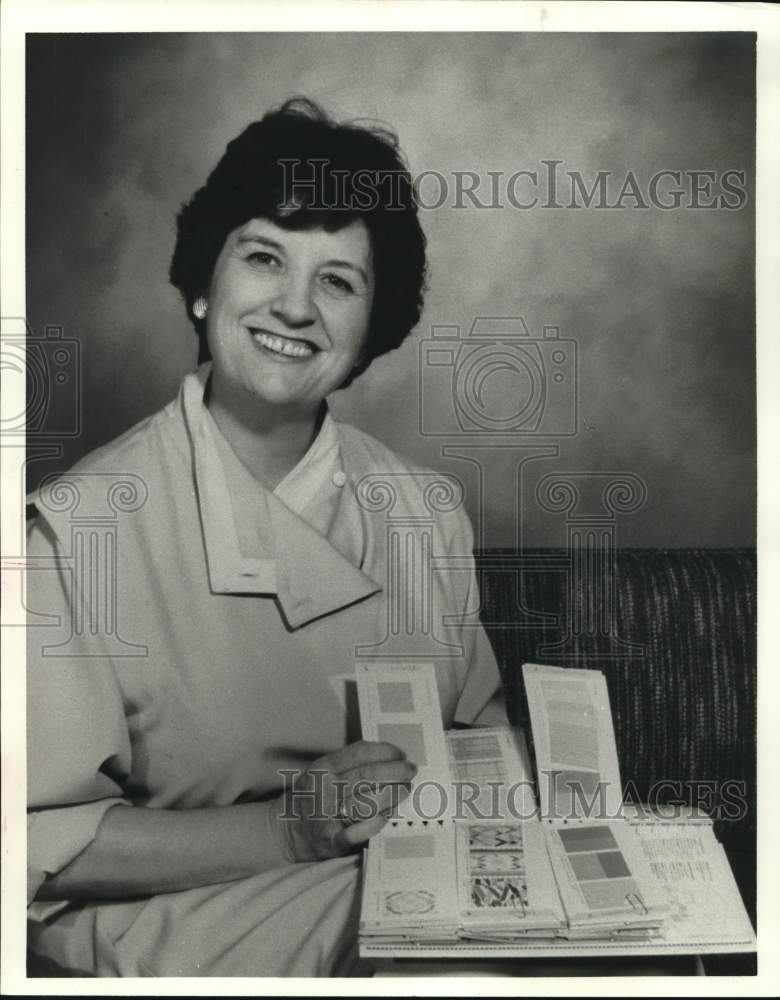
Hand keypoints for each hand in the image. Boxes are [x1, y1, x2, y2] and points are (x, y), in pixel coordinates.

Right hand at [271, 741, 416, 861]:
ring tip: (405, 790)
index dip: (385, 751)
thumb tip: (389, 757)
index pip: (360, 753)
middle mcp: (324, 789)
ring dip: (391, 796)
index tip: (401, 754)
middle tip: (411, 771)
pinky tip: (388, 816)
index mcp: (323, 768)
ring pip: (365, 802)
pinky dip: (374, 824)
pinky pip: (355, 833)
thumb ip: (348, 764)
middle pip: (367, 776)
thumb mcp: (322, 772)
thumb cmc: (312, 796)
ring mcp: (326, 815)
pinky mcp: (330, 841)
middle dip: (395, 772)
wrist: (284, 830)